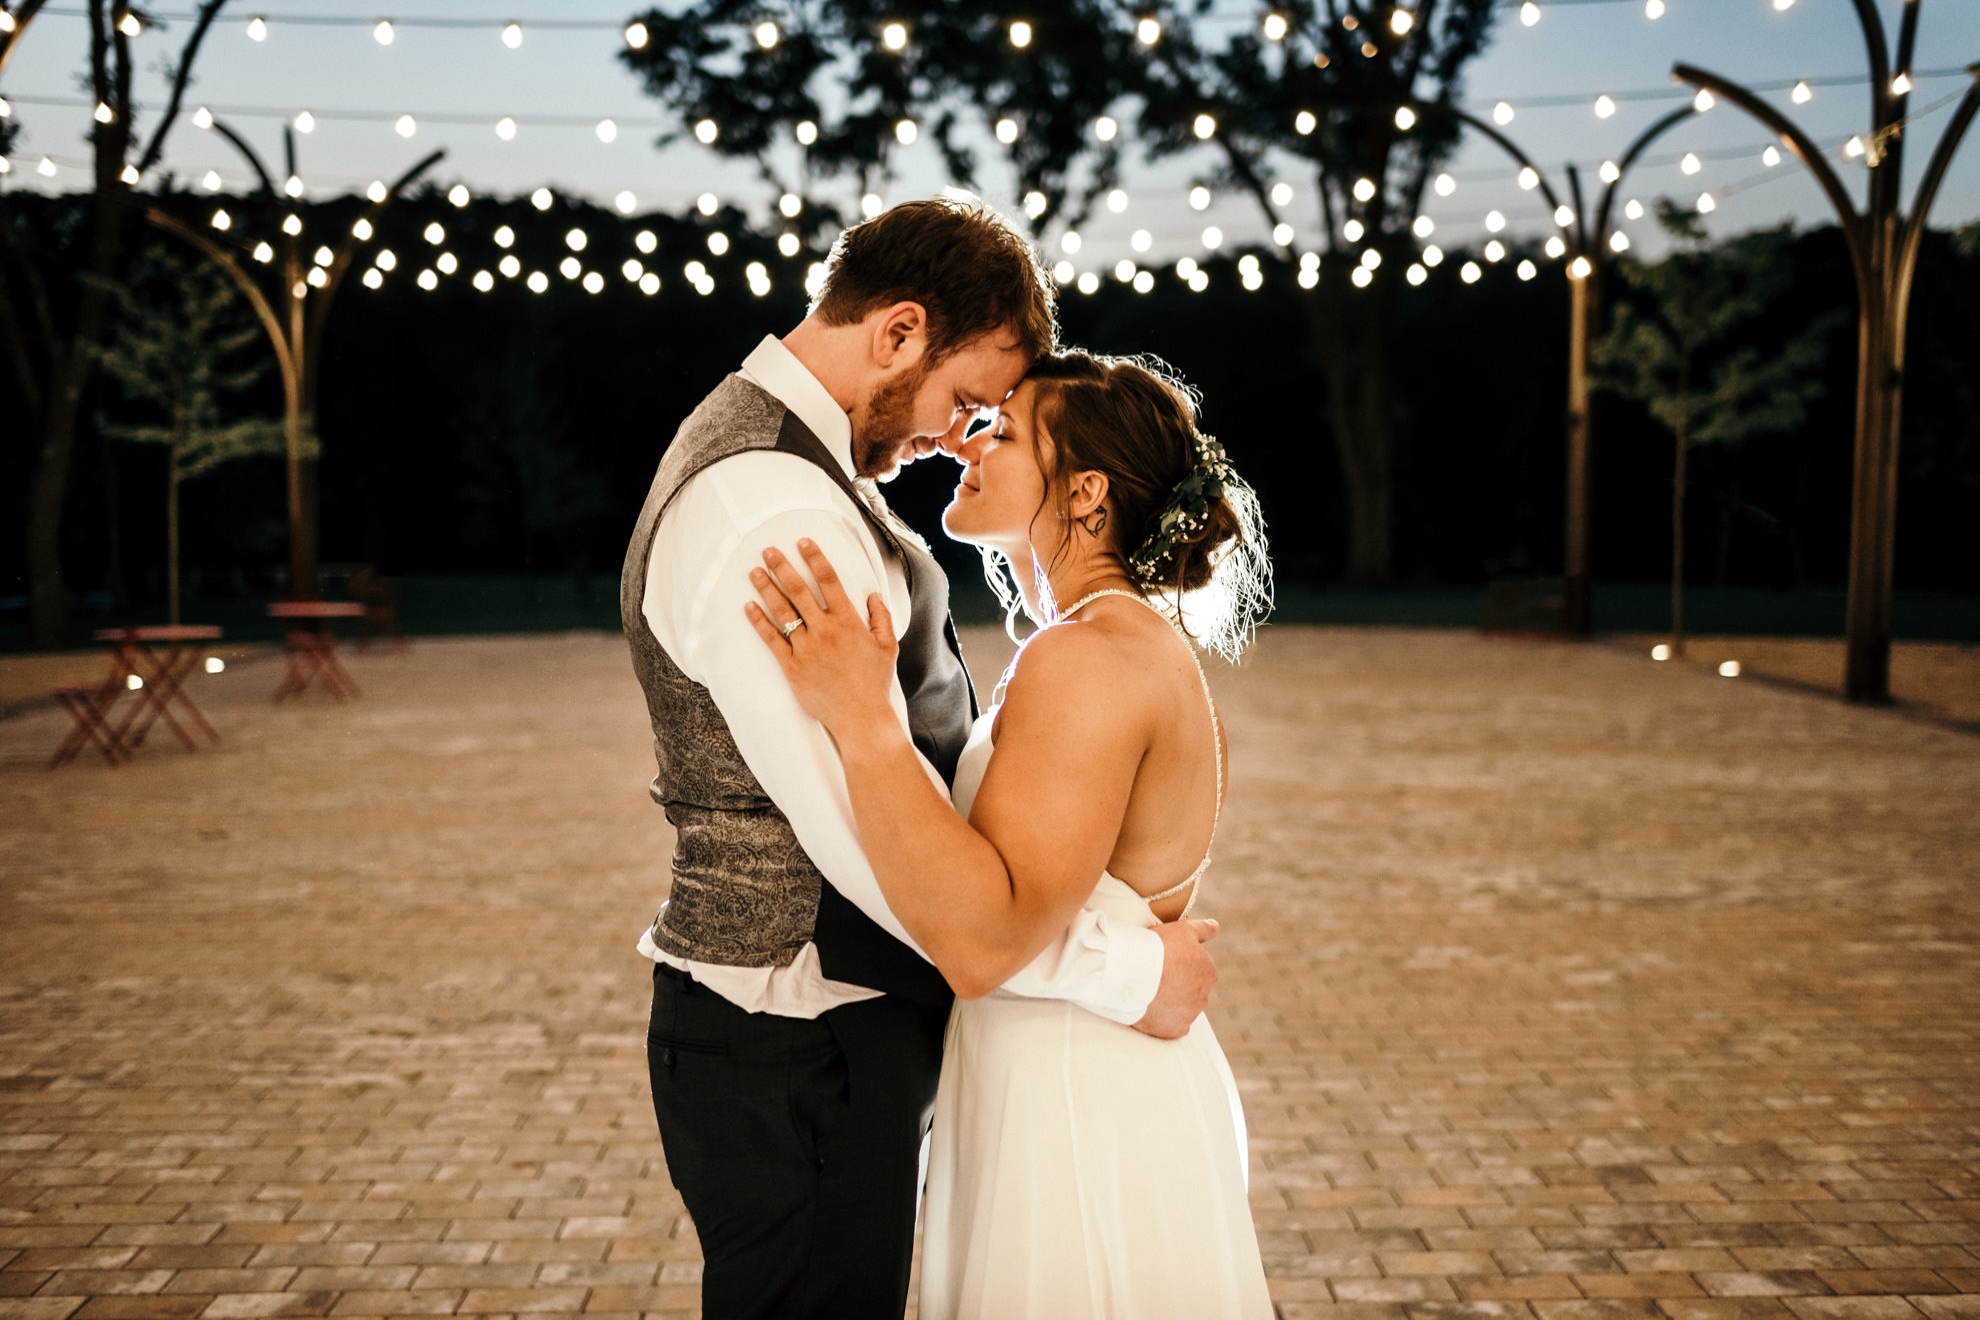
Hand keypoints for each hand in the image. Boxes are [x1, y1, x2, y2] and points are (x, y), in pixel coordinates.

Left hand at [745, 539, 899, 737]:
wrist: (861, 717)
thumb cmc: (874, 682)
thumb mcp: (887, 646)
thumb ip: (881, 617)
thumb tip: (872, 595)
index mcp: (848, 621)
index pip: (829, 580)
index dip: (814, 557)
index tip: (802, 542)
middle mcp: (825, 630)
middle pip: (799, 590)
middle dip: (782, 567)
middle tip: (768, 550)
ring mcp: (806, 648)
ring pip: (782, 611)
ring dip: (766, 588)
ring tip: (754, 571)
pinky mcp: (792, 667)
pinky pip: (772, 639)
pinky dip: (759, 621)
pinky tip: (749, 606)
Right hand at [1131, 918, 1218, 1039]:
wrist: (1134, 972)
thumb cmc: (1158, 947)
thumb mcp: (1183, 929)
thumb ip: (1203, 930)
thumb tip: (1216, 927)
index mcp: (1209, 973)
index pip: (1197, 970)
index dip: (1179, 964)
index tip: (1163, 960)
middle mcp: (1204, 996)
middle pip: (1190, 991)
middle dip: (1177, 985)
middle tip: (1154, 975)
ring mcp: (1189, 1015)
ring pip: (1181, 1009)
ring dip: (1170, 1003)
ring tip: (1148, 991)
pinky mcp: (1174, 1030)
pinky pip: (1172, 1026)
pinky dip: (1164, 1020)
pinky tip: (1152, 1009)